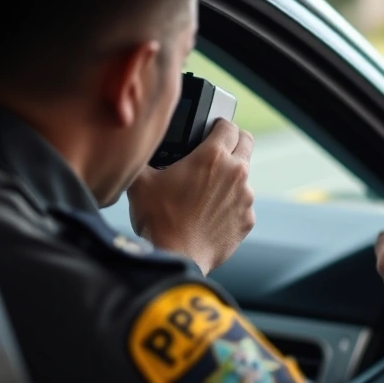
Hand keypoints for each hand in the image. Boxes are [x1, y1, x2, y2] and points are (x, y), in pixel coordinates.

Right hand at [127, 120, 254, 274]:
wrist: (175, 257)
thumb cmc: (159, 219)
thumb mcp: (141, 182)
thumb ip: (142, 158)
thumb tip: (135, 149)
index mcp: (213, 156)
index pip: (229, 125)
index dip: (218, 125)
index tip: (210, 131)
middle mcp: (236, 172)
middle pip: (246, 142)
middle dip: (233, 142)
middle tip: (215, 152)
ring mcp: (246, 198)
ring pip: (245, 176)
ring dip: (230, 177)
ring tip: (207, 190)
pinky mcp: (248, 220)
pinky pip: (243, 204)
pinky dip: (231, 205)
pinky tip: (211, 214)